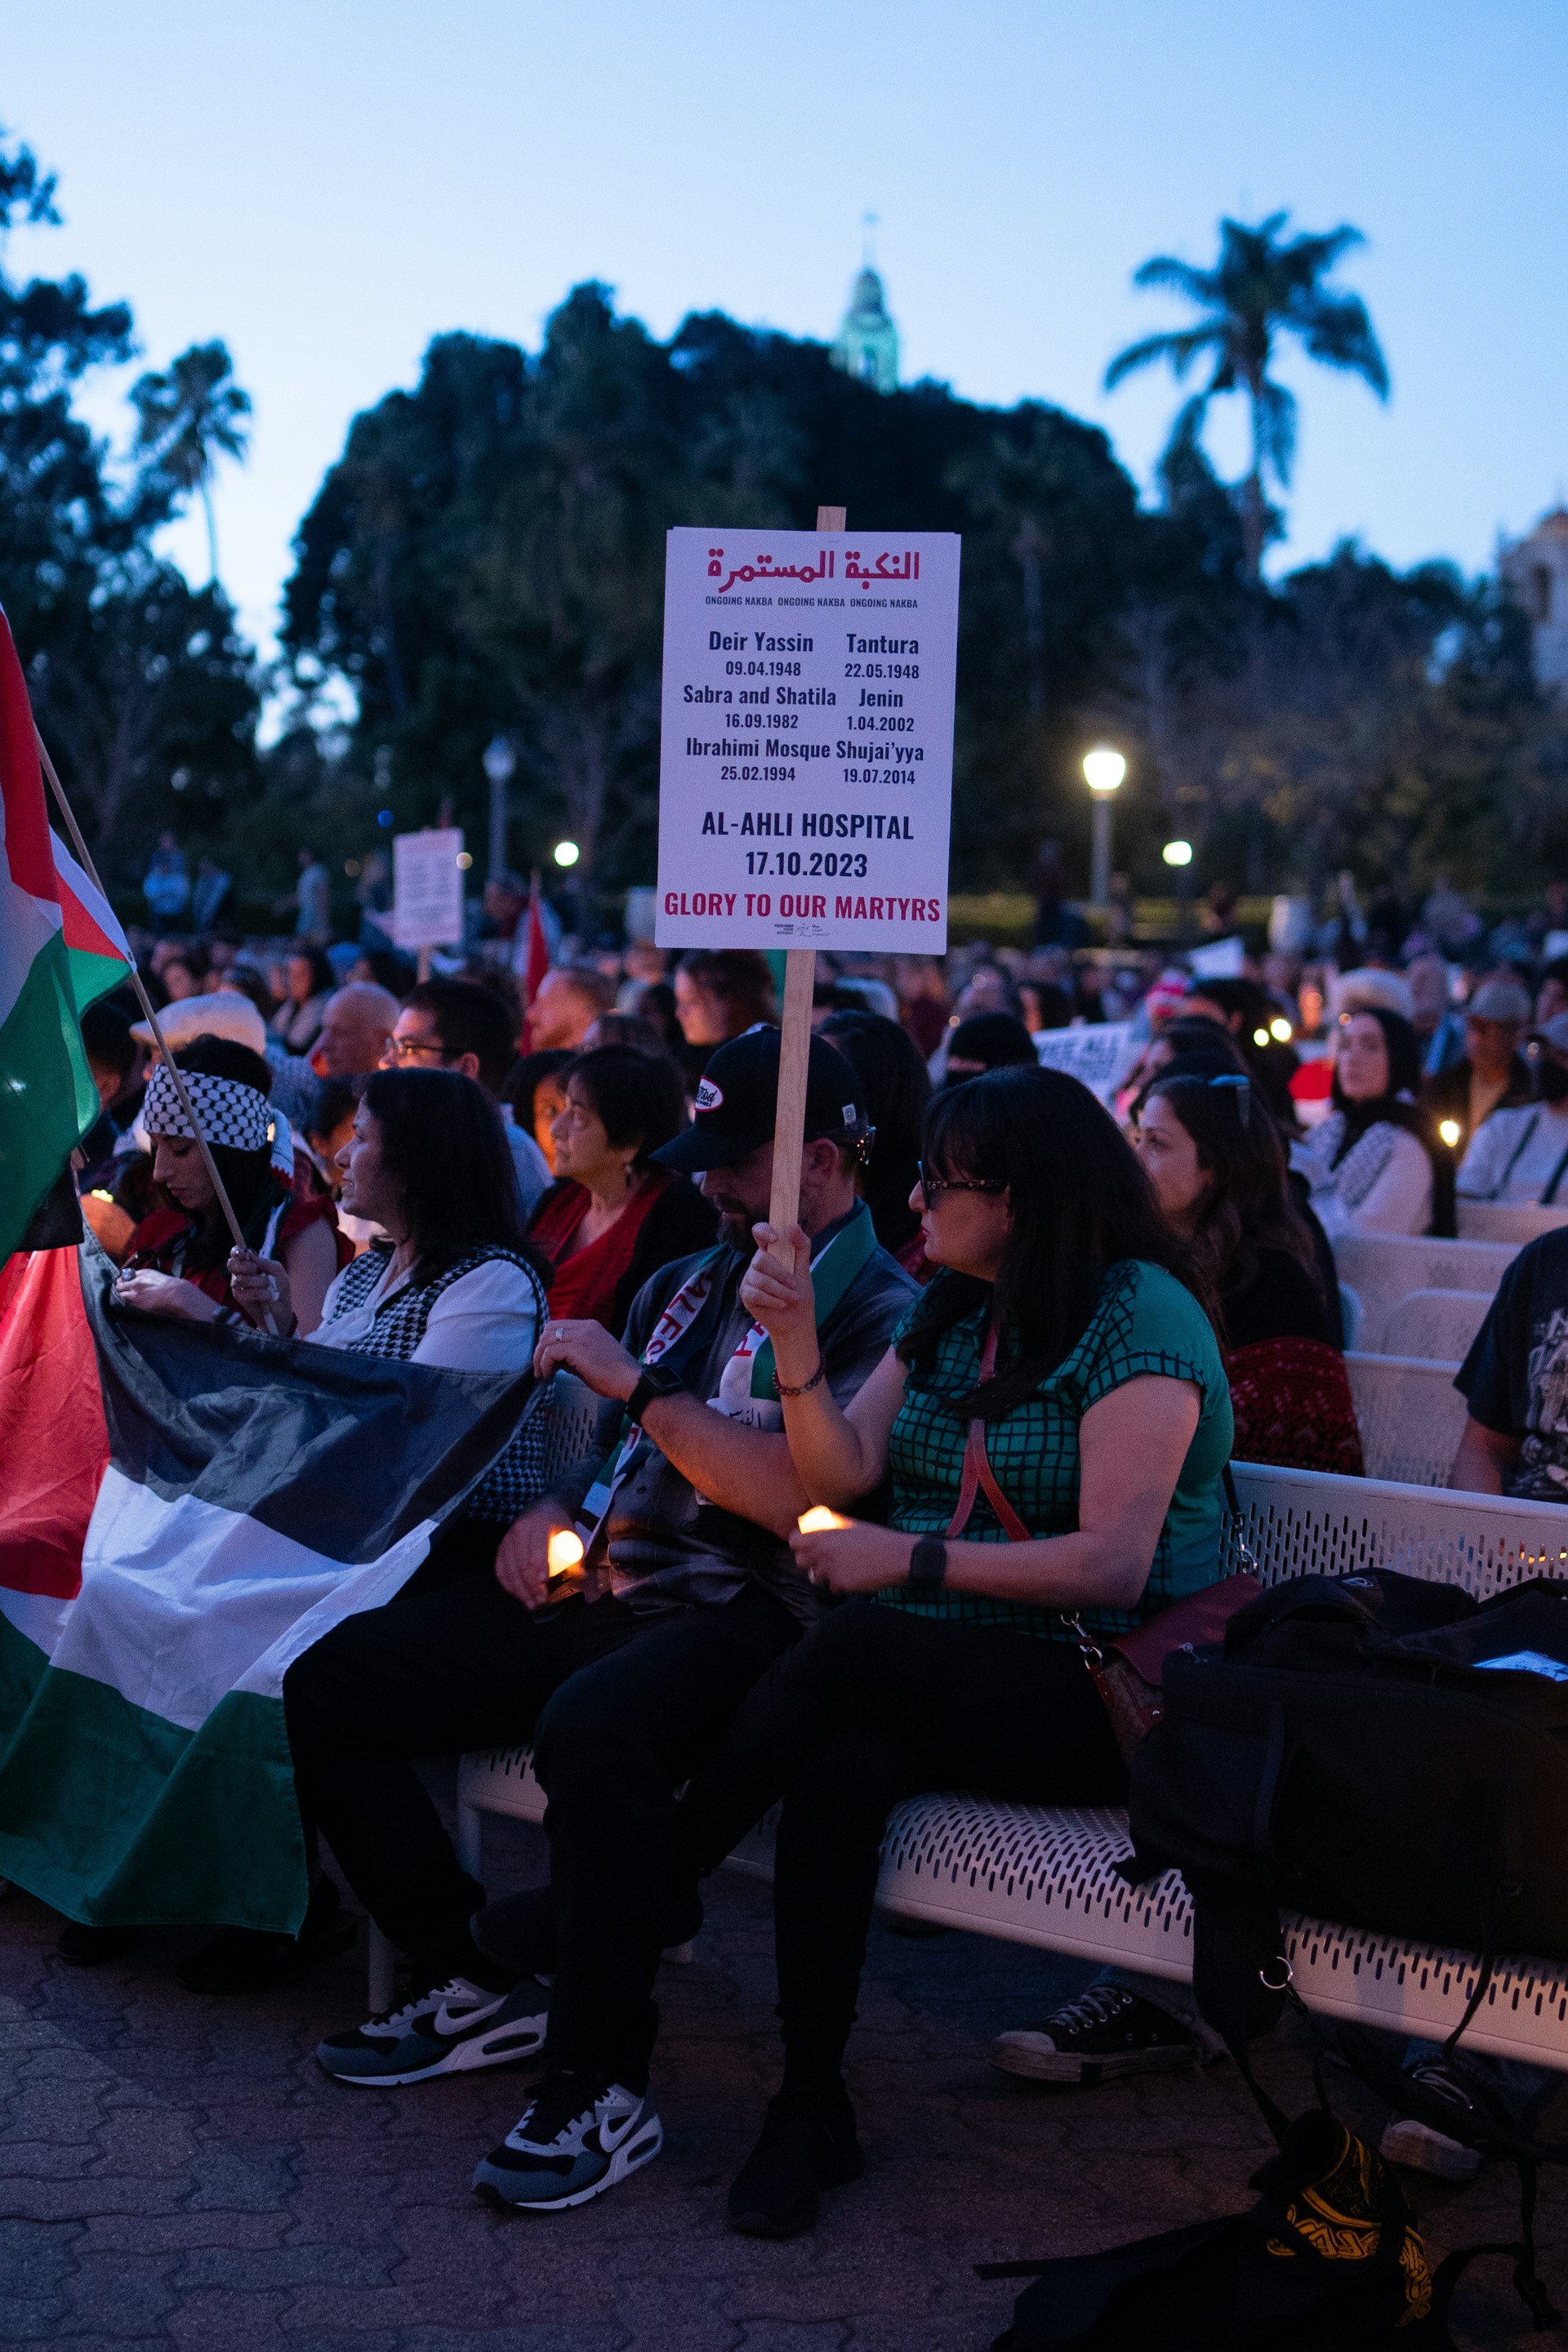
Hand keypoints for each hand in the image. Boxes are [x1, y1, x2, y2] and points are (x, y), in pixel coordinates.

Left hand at [113, 1269, 217, 1322]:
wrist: (177, 1294)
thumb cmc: (170, 1286)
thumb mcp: (155, 1275)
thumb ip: (143, 1276)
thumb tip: (133, 1278)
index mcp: (142, 1273)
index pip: (124, 1276)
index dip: (123, 1281)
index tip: (123, 1284)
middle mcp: (136, 1282)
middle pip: (119, 1285)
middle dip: (119, 1289)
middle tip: (122, 1292)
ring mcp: (135, 1293)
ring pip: (120, 1295)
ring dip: (122, 1297)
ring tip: (127, 1299)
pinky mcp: (137, 1303)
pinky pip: (126, 1304)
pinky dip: (127, 1304)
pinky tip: (133, 1305)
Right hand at [227, 1249, 295, 1332]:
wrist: (282, 1308)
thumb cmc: (280, 1288)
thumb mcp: (277, 1271)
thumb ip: (264, 1262)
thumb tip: (249, 1253)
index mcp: (248, 1265)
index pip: (236, 1254)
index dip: (236, 1251)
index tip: (241, 1252)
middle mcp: (240, 1274)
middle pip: (232, 1265)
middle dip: (245, 1266)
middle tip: (257, 1270)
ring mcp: (239, 1287)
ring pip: (241, 1279)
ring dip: (259, 1282)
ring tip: (268, 1286)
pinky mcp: (241, 1299)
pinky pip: (248, 1293)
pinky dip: (261, 1293)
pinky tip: (268, 1296)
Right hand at [495, 1501, 579, 1611]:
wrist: (540, 1508)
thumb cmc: (558, 1524)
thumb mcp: (571, 1534)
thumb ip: (576, 1555)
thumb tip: (581, 1576)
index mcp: (539, 1525)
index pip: (537, 1548)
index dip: (539, 1566)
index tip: (545, 1582)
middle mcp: (520, 1531)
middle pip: (522, 1562)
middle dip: (530, 1585)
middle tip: (541, 1602)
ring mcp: (508, 1539)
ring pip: (509, 1568)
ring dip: (520, 1590)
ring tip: (531, 1604)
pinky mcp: (501, 1547)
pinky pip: (500, 1569)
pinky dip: (508, 1584)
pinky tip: (517, 1595)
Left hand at [534, 1316, 639, 1400]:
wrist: (631, 1381)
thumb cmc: (615, 1376)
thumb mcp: (591, 1361)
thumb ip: (573, 1357)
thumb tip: (555, 1362)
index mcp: (591, 1327)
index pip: (560, 1326)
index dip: (549, 1342)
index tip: (547, 1361)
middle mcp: (585, 1327)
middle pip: (550, 1328)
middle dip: (541, 1348)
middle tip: (541, 1368)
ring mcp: (582, 1335)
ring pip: (547, 1339)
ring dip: (540, 1357)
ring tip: (542, 1374)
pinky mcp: (577, 1348)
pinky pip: (551, 1352)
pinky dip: (545, 1364)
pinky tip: (548, 1376)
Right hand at [739, 1223, 818, 1383]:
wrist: (797, 1320)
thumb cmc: (801, 1293)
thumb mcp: (804, 1268)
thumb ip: (801, 1246)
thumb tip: (793, 1226)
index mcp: (771, 1252)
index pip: (759, 1232)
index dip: (764, 1230)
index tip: (776, 1238)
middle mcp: (758, 1263)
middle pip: (761, 1259)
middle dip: (780, 1273)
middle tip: (794, 1284)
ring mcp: (750, 1278)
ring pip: (759, 1278)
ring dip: (779, 1289)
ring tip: (791, 1298)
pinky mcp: (746, 1294)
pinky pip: (755, 1293)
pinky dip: (772, 1299)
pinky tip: (781, 1304)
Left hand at [789, 1520, 913, 1594]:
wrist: (896, 1556)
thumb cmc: (876, 1538)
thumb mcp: (850, 1524)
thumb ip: (828, 1524)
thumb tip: (812, 1523)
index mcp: (824, 1533)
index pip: (794, 1540)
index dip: (800, 1543)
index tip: (808, 1545)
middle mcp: (822, 1551)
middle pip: (800, 1560)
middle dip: (810, 1560)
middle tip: (826, 1558)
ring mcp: (830, 1569)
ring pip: (815, 1576)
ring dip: (825, 1573)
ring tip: (844, 1566)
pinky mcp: (839, 1584)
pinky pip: (832, 1586)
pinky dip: (840, 1583)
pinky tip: (854, 1575)